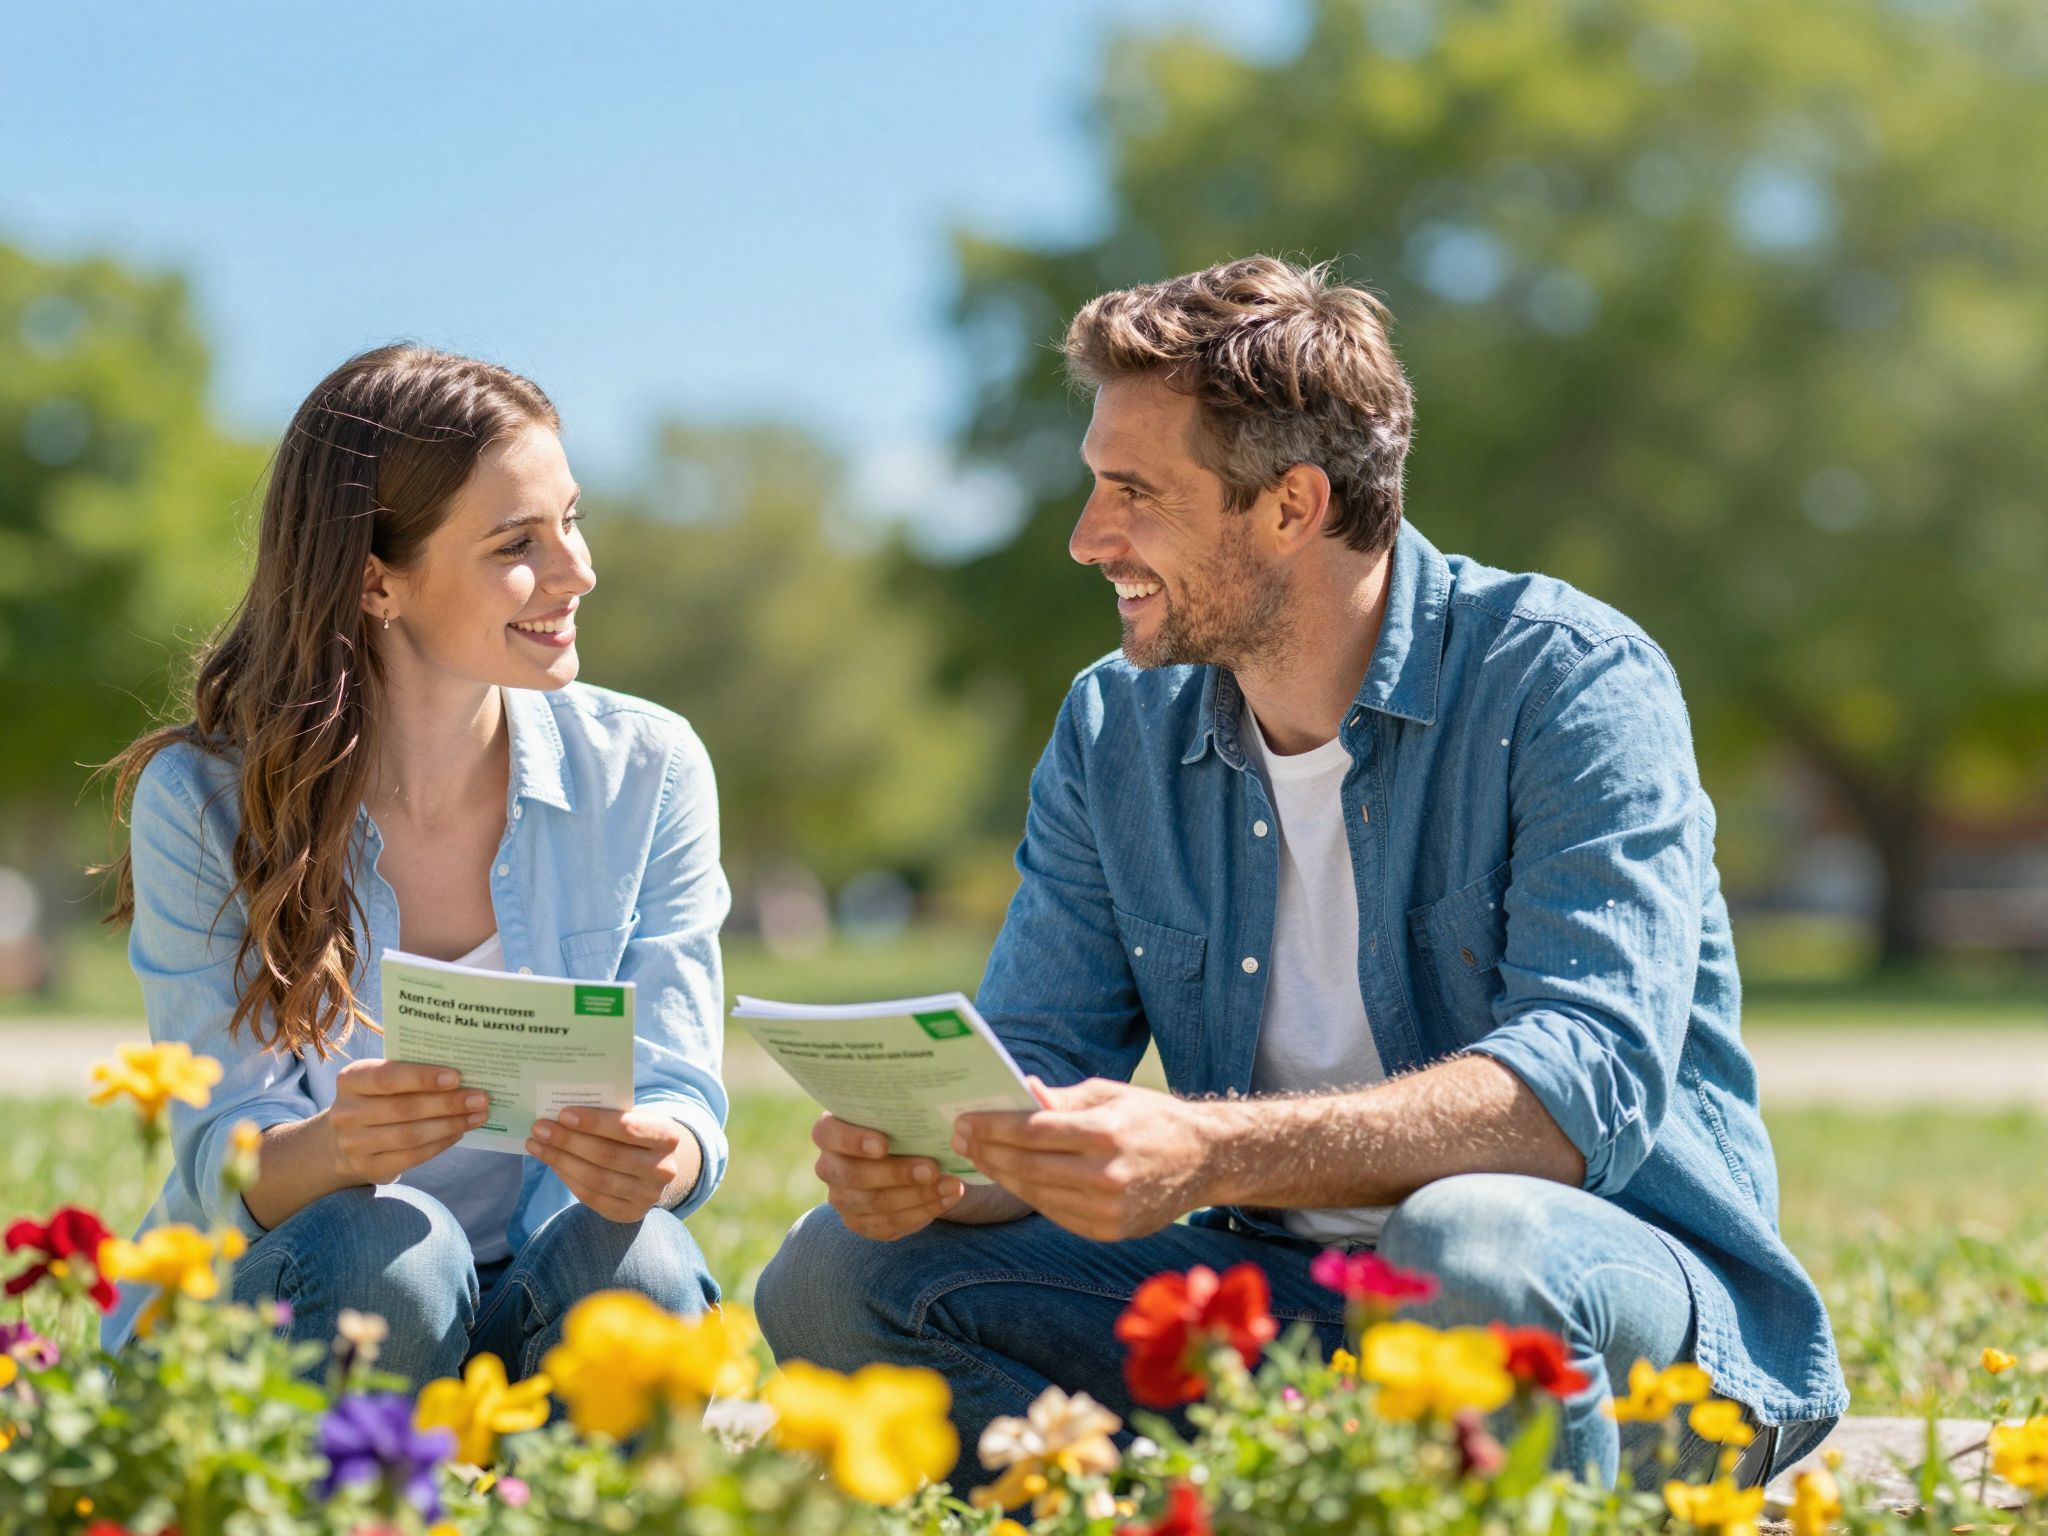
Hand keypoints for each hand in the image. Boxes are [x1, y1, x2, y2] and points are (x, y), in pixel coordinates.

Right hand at [326, 1061, 489, 1183]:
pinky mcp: (369, 1167)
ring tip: (478, 1115)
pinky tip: (459, 1132)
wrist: (344, 1140)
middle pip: (404, 1108)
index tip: (456, 1077)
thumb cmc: (377, 1099)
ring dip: (450, 1125)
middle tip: (480, 1098)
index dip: (421, 1077)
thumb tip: (462, 1075)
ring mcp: (354, 1144)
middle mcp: (346, 1113)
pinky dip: (440, 1143)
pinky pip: (412, 1156)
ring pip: (411, 1135)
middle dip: (447, 1103)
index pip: (386, 1077)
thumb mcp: (381, 1081)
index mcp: (350, 1080)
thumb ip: (410, 1074)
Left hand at [527, 1106, 698, 1223]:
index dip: (594, 1122)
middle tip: (539, 1128)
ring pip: (596, 1179)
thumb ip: (609, 1115)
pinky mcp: (630, 1213)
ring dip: (561, 1160)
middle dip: (569, 1141)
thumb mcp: (635, 1118)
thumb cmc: (637, 1134)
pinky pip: (592, 1197)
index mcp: (667, 1136)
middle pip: (607, 1156)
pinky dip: (568, 1178)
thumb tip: (561, 1114)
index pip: (628, 1128)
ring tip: (537, 1145)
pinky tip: (553, 1163)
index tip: (563, 1113)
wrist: (657, 1167)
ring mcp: (648, 1195)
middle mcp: (663, 1169)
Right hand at [810, 1112, 965, 1239]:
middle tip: (932, 1169)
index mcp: (829, 1132)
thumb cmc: (897, 1126)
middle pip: (853, 1176)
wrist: (901, 1156)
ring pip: (874, 1204)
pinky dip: (921, 1213)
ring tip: (950, 1185)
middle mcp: (829, 1166)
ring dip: (917, 1196)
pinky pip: (888, 1225)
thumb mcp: (896, 1114)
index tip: (883, 1145)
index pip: (829, 1134)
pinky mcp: (859, 1222)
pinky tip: (946, 1199)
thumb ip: (903, 1112)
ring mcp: (841, 1198)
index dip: (853, 1141)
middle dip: (896, 1174)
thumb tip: (943, 1113)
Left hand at [953, 1077, 1216, 1242]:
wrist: (1205, 1160)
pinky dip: (1029, 1195)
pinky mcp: (1110, 1230)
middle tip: (959, 1139)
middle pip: (1028, 1165)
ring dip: (1000, 1175)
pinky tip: (1011, 1180)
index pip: (1033, 1131)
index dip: (993, 1126)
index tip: (964, 1120)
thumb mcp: (1111, 1094)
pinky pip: (1056, 1213)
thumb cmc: (1152, 1118)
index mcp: (1106, 1132)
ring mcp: (1109, 1208)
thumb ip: (1063, 1099)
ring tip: (978, 1157)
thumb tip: (1020, 1093)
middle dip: (987, 1151)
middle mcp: (1107, 1174)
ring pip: (1036, 1193)